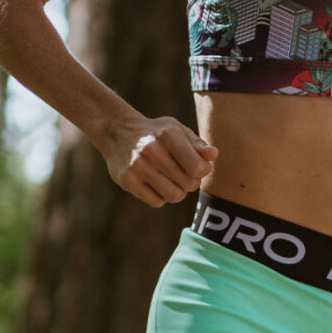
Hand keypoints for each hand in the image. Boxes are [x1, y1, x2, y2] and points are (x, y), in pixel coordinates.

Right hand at [99, 114, 217, 206]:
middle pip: (188, 183)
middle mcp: (151, 149)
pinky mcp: (127, 180)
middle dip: (192, 182)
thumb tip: (213, 155)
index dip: (203, 171)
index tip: (197, 167)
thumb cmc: (156, 133)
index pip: (197, 167)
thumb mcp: (177, 130)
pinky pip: (156, 201)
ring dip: (179, 192)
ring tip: (174, 182)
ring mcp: (137, 166)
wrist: (118, 132)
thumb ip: (197, 144)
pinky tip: (158, 185)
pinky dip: (162, 197)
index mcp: (168, 134)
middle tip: (186, 176)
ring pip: (173, 195)